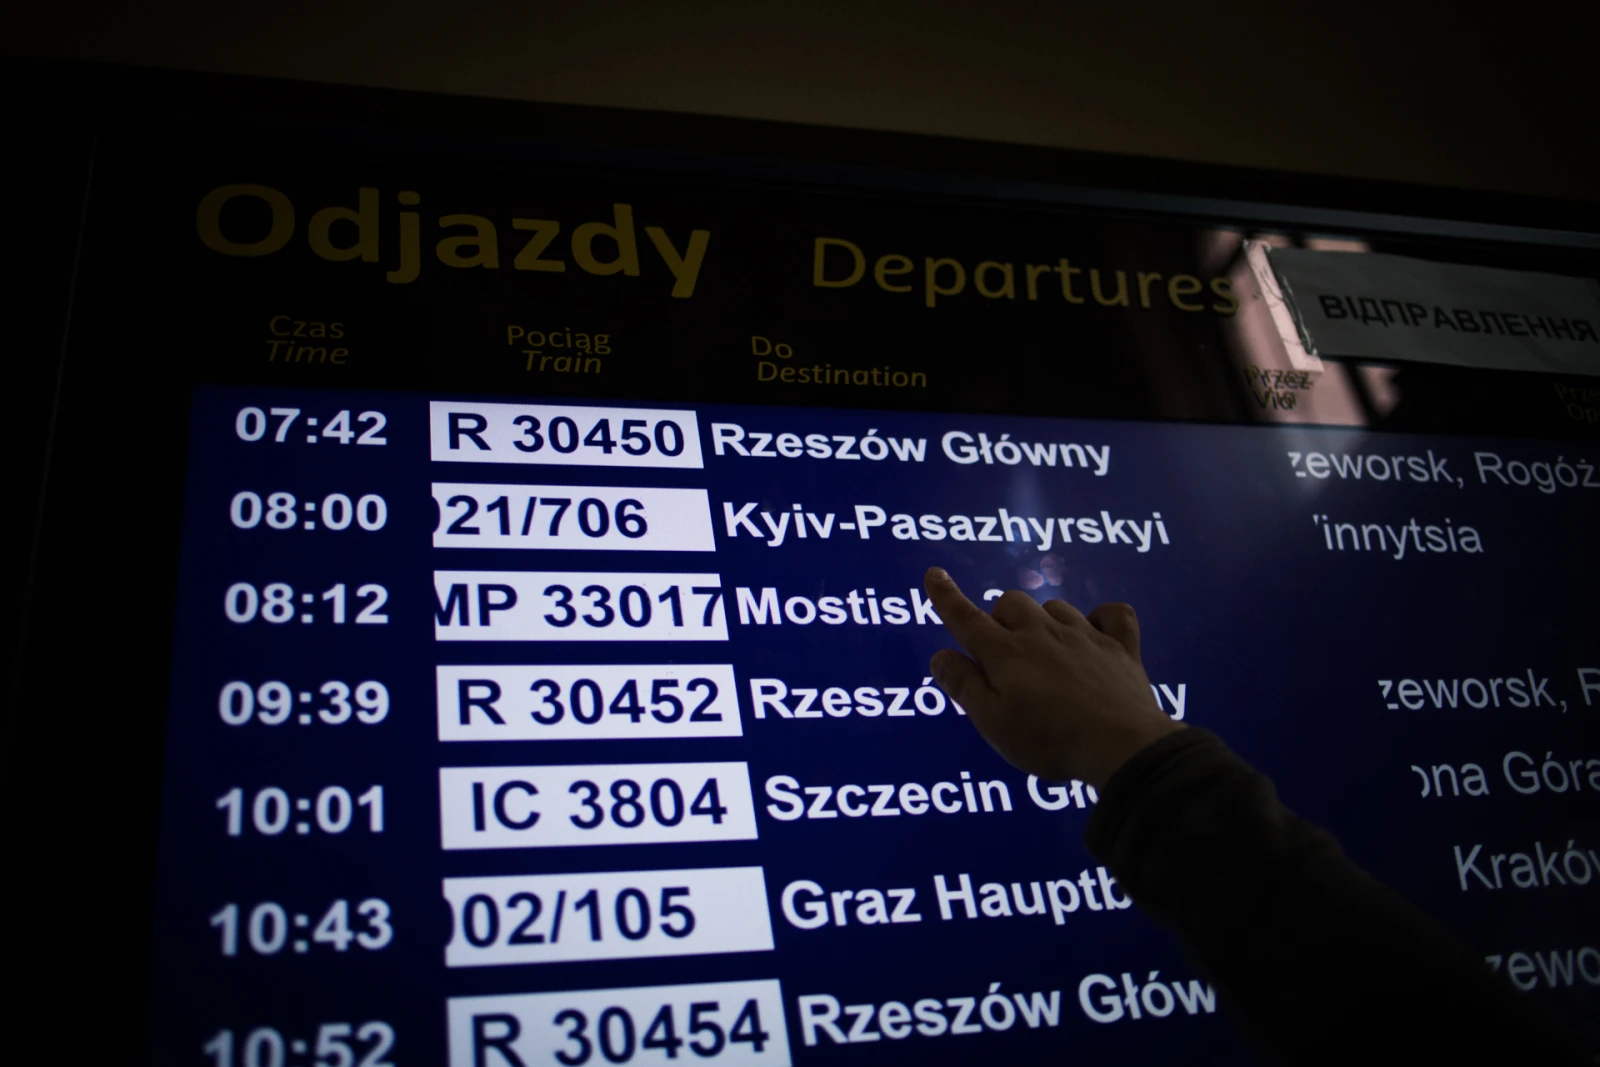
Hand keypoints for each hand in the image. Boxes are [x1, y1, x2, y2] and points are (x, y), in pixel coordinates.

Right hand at [924, 567, 1179, 787]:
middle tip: (1004, 654)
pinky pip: (1112, 614)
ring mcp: (1085, 635)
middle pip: (1012, 602)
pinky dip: (1101, 618)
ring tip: (1046, 651)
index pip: (967, 618)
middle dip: (1000, 619)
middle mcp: (1043, 633)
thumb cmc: (1049, 741)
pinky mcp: (1121, 646)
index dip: (947, 597)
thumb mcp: (994, 724)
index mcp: (1007, 654)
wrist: (1121, 747)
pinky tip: (1096, 632)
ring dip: (1043, 620)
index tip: (935, 575)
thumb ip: (965, 686)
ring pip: (1055, 606)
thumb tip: (940, 655)